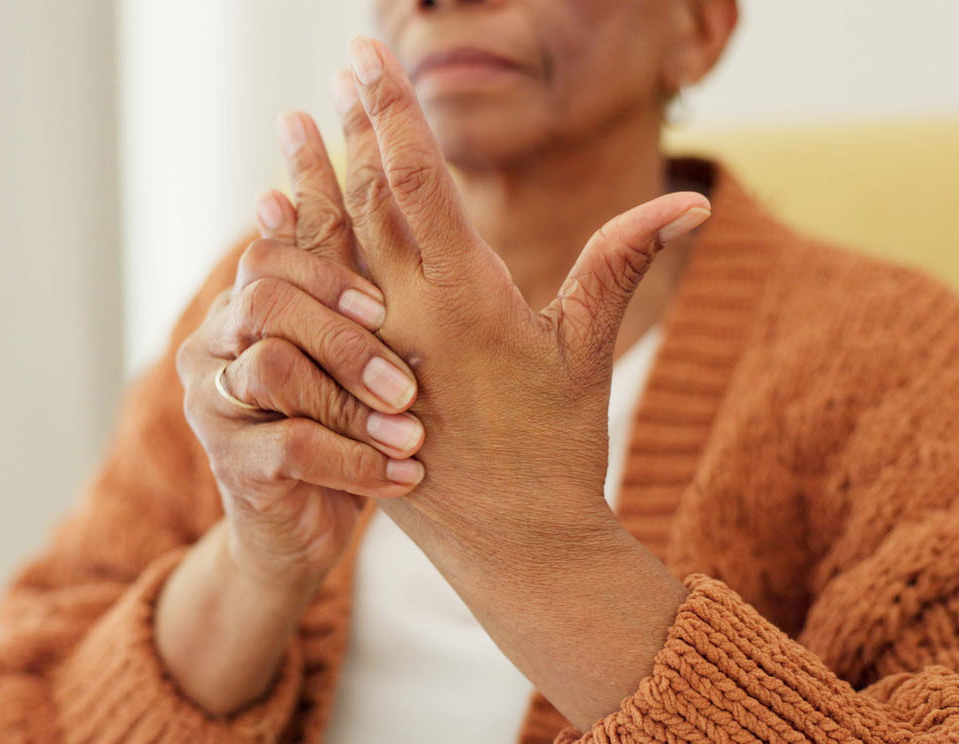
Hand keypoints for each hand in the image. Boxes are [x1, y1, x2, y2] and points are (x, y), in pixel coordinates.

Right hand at [158, 109, 425, 715]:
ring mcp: (210, 406)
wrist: (298, 532)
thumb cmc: (334, 428)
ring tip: (411, 435)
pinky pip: (291, 445)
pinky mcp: (230, 464)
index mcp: (235, 310)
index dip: (328, 274)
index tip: (384, 308)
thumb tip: (304, 194)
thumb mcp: (340, 356)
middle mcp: (208, 349)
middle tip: (405, 382)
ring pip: (273, 369)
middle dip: (344, 336)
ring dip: (353, 402)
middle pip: (264, 303)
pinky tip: (403, 476)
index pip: (265, 258)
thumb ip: (331, 287)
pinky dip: (357, 462)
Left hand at [320, 38, 708, 726]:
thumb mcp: (587, 352)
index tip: (369, 61)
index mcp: (468, 299)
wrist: (511, 545)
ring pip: (328, 253)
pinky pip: (310, 309)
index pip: (417, 184)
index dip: (390, 116)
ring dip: (308, 185)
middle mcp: (406, 320)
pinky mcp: (347, 385)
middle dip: (347, 134)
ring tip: (291, 130)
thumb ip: (621, 265)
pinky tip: (273, 221)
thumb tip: (692, 204)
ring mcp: (369, 353)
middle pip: (364, 206)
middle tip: (333, 75)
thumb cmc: (557, 450)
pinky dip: (290, 258)